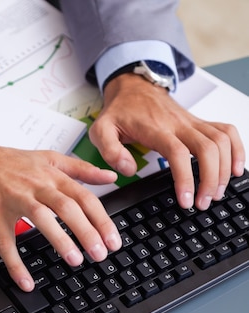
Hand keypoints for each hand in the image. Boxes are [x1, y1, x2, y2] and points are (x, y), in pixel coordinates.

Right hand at [0, 137, 121, 291]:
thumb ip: (81, 169)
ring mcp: (14, 199)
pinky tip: (26, 281)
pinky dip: (15, 263)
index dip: (101, 219)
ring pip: (40, 219)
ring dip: (59, 240)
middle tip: (100, 253)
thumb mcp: (48, 158)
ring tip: (75, 260)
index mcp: (51, 176)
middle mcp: (35, 186)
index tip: (113, 240)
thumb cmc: (7, 162)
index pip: (83, 197)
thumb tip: (111, 176)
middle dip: (86, 231)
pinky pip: (6, 241)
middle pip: (66, 207)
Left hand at [90, 74, 244, 210]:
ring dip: (225, 168)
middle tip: (203, 202)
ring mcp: (192, 122)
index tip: (186, 200)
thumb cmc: (119, 111)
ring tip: (216, 193)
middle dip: (211, 179)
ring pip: (221, 142)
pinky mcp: (199, 122)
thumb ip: (109, 151)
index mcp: (155, 128)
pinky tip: (236, 169)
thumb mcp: (100, 130)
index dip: (185, 178)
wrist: (134, 88)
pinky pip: (227, 132)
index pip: (177, 153)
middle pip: (207, 149)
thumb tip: (128, 170)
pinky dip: (237, 150)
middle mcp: (179, 124)